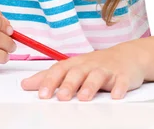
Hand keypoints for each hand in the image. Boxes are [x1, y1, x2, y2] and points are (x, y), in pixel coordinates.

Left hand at [21, 42, 145, 100]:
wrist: (128, 56)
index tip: (41, 94)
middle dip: (68, 84)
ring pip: (97, 76)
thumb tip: (25, 84)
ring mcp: (106, 69)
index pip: (59, 70)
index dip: (50, 81)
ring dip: (90, 86)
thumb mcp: (73, 68)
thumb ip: (50, 77)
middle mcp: (89, 65)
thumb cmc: (96, 64)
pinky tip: (116, 95)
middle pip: (77, 72)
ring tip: (84, 98)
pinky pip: (121, 81)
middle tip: (60, 97)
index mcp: (75, 64)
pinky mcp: (123, 75)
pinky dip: (119, 88)